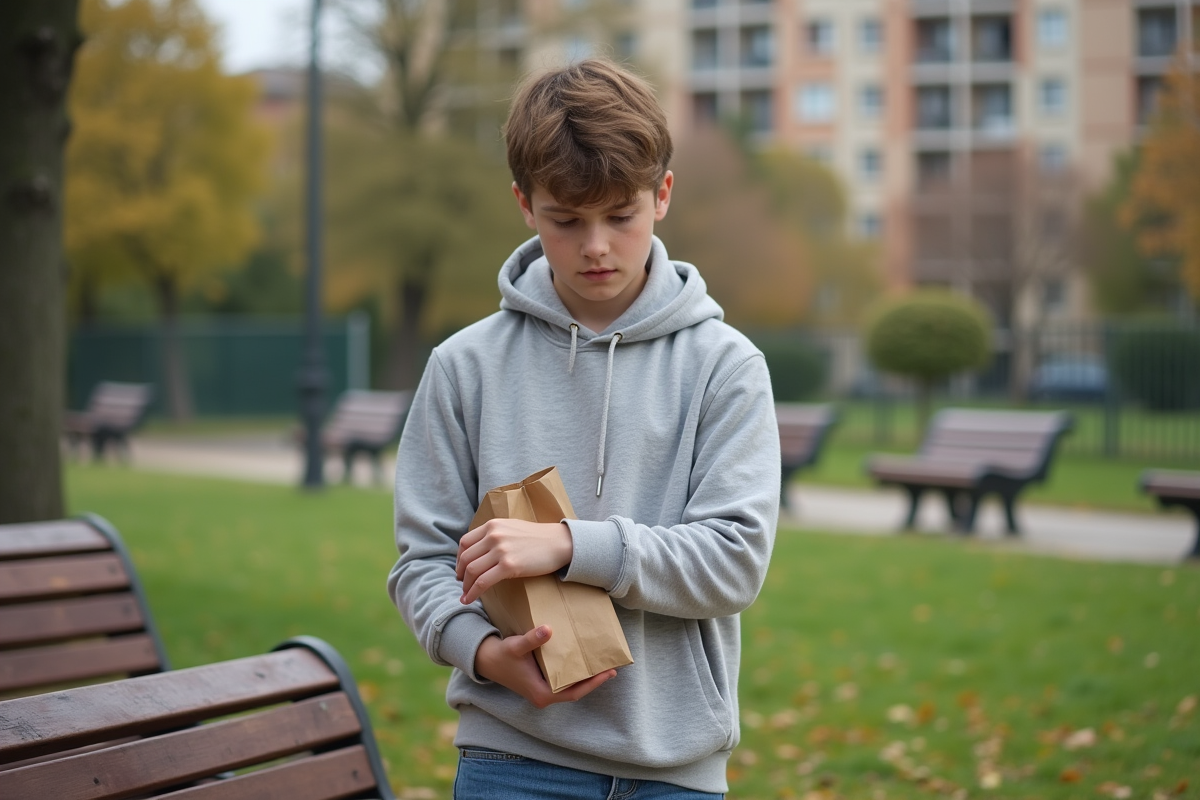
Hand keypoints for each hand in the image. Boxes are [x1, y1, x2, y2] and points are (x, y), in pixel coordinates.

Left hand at [456, 518, 571, 604]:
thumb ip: (494, 535)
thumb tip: (479, 550)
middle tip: (462, 584)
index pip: (465, 542)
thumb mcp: (511, 528)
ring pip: (471, 570)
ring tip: (465, 594)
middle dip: (460, 574)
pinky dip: (473, 592)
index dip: (458, 558)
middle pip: (466, 558)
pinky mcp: (509, 565)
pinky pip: (483, 582)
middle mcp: (493, 535)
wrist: (558, 542)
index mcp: (492, 525)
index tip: (460, 568)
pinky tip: (469, 599)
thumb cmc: (537, 538)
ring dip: (465, 585)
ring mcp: (501, 550)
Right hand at [474, 626, 615, 708]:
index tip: (608, 673)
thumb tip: (548, 630)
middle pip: (575, 690)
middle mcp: (544, 695)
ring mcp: (542, 690)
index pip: (574, 692)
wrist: (485, 659)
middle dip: (593, 680)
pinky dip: (574, 673)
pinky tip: (581, 660)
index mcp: (542, 693)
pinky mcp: (540, 683)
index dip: (593, 683)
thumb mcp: (517, 646)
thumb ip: (533, 639)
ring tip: (600, 663)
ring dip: (585, 677)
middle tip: (611, 666)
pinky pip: (563, 680)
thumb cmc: (502, 655)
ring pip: (569, 686)